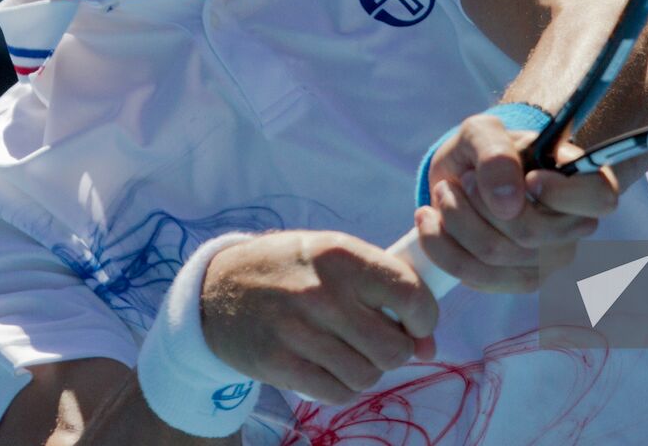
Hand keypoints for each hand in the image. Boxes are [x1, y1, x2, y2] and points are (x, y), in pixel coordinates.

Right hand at [199, 230, 438, 404]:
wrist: (217, 288)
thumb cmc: (291, 268)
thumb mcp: (335, 255)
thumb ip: (386, 288)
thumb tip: (429, 346)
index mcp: (343, 256)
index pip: (411, 295)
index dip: (425, 320)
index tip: (417, 325)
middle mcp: (322, 293)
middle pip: (393, 349)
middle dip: (397, 351)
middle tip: (381, 341)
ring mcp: (297, 330)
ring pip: (367, 375)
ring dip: (368, 370)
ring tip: (351, 351)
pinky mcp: (277, 363)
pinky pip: (336, 393)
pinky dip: (342, 386)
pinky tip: (330, 366)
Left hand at [414, 113, 619, 292]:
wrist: (466, 176)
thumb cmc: (486, 150)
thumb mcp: (483, 131)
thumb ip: (496, 153)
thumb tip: (510, 201)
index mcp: (585, 182)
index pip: (600, 199)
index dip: (563, 193)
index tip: (529, 175)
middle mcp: (575, 226)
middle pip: (531, 233)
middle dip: (480, 202)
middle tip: (463, 179)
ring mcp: (549, 259)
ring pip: (495, 255)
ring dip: (454, 220)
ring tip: (444, 193)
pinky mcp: (518, 280)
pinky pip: (476, 277)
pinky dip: (442, 246)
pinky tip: (431, 221)